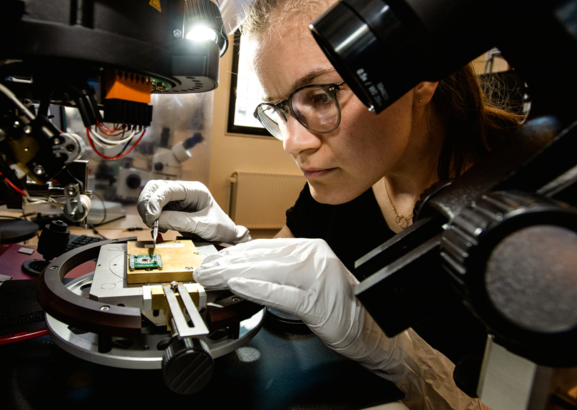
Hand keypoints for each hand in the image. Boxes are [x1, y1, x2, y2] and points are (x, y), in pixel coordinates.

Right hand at [136, 180, 250, 243]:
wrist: (226, 235)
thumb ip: (181, 221)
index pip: (168, 189)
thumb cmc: (221, 227)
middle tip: (149, 221)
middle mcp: (183, 191)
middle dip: (147, 203)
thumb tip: (158, 220)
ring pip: (152, 197)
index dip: (155, 201)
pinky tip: (158, 227)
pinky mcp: (171, 209)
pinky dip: (151, 217)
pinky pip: (154, 208)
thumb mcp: (203, 226)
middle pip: (155, 188)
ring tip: (152, 225)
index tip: (152, 216)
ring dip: (147, 210)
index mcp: (194, 190)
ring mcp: (176, 199)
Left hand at [194, 239, 476, 409]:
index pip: (265, 247)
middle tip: (205, 270)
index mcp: (311, 249)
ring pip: (269, 271)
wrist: (372, 328)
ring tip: (214, 277)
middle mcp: (315, 257)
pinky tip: (239, 287)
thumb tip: (245, 267)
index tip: (215, 260)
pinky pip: (283, 293)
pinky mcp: (319, 301)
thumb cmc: (338, 305)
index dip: (236, 253)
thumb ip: (281, 270)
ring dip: (236, 274)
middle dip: (229, 264)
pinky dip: (258, 289)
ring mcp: (318, 278)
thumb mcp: (308, 278)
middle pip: (263, 257)